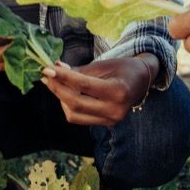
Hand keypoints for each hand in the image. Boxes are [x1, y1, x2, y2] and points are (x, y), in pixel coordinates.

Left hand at [41, 55, 158, 126]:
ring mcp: (111, 120)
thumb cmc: (123, 68)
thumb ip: (79, 70)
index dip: (63, 77)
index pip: (83, 85)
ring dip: (61, 99)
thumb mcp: (103, 65)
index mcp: (118, 91)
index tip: (47, 69)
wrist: (142, 81)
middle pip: (75, 103)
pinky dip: (69, 106)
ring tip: (55, 84)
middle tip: (47, 76)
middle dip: (57, 89)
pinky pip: (80, 118)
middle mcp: (115, 110)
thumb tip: (54, 69)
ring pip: (74, 114)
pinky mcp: (106, 124)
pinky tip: (65, 93)